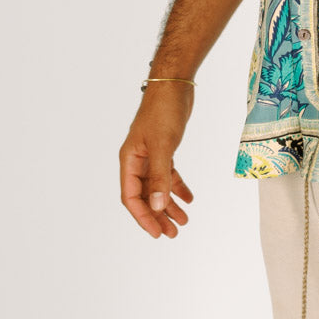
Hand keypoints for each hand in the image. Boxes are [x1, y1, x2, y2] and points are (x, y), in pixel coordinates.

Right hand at [119, 83, 194, 238]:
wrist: (174, 84)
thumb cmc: (163, 110)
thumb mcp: (163, 145)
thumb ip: (160, 176)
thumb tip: (156, 205)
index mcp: (129, 160)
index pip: (131, 197)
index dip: (143, 217)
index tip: (157, 233)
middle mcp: (137, 160)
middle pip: (144, 196)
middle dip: (157, 216)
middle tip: (173, 234)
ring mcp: (150, 155)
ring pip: (157, 187)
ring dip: (169, 205)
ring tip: (183, 222)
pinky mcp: (164, 149)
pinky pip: (168, 174)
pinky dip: (177, 187)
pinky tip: (189, 198)